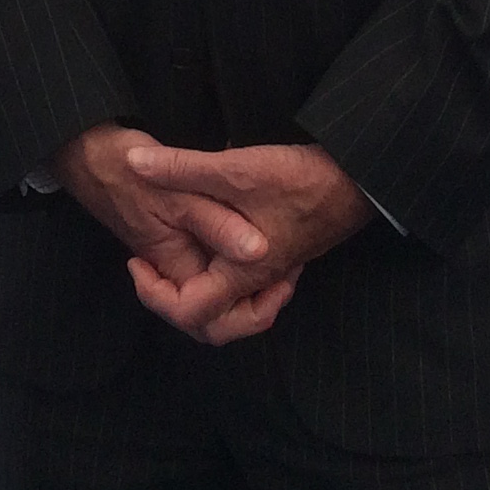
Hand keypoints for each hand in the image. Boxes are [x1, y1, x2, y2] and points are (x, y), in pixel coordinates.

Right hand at [51, 125, 280, 341]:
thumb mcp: (179, 192)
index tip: (273, 283)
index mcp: (174, 264)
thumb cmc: (127, 169)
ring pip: (209, 290)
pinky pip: (205, 265)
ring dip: (244, 286)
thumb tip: (258, 252)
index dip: (245, 314)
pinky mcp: (173, 236)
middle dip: (249, 310)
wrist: (87, 151)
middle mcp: (172, 267)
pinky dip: (232, 261)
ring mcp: (171, 253)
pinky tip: (254, 237)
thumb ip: (217, 223)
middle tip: (282, 282)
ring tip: (277, 264)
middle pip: (209, 316)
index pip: (203, 317)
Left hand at [119, 141, 371, 345]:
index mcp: (241, 272)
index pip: (190, 314)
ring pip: (231, 308)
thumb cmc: (298, 179)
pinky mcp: (281, 255)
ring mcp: (272, 271)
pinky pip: (246, 286)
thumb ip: (182, 168)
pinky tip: (214, 241)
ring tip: (178, 260)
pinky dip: (224, 276)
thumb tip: (132, 163)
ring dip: (201, 293)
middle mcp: (257, 281)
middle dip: (176, 304)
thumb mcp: (233, 169)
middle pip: (213, 326)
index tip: (138, 262)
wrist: (357, 176)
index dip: (155, 295)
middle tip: (154, 270)